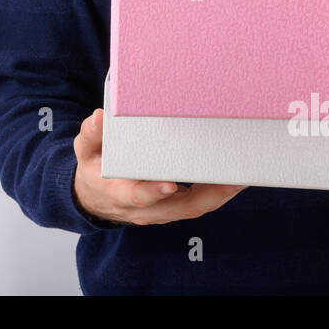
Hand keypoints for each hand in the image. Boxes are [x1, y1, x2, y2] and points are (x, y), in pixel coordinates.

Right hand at [71, 107, 247, 225]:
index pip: (138, 196)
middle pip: (181, 207)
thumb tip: (99, 118)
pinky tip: (236, 175)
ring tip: (244, 173)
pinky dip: (219, 192)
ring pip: (196, 207)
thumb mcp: (85, 152)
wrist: (97, 198)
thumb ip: (91, 136)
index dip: (154, 191)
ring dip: (221, 194)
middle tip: (233, 177)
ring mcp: (162, 211)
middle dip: (209, 195)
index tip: (169, 183)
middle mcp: (145, 208)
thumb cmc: (94, 170)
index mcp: (120, 193)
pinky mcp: (174, 208)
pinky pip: (200, 203)